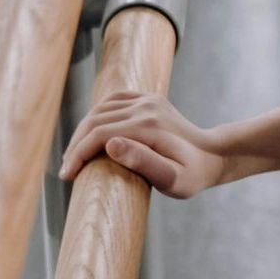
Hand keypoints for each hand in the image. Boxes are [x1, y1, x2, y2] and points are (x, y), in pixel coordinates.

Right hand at [60, 89, 224, 196]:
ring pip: (101, 109)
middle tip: (66, 169)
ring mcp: (148, 100)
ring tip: (75, 155)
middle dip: (76, 145)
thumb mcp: (173, 179)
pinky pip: (113, 100)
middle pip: (96, 120)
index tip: (67, 176)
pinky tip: (91, 132)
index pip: (100, 135)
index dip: (79, 154)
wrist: (213, 155)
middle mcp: (146, 107)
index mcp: (148, 126)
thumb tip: (110, 144)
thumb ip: (143, 162)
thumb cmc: (193, 175)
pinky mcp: (149, 99)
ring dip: (83, 130)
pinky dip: (97, 114)